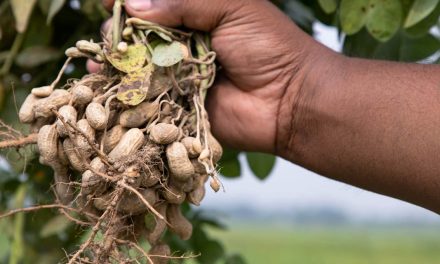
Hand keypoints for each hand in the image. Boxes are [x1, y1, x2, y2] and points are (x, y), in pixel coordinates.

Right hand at [95, 0, 334, 153]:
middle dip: (119, 36)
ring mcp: (180, 79)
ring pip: (140, 69)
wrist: (290, 99)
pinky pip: (149, 100)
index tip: (111, 6)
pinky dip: (125, 93)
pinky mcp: (181, 108)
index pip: (155, 9)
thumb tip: (132, 5)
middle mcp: (185, 48)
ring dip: (116, 64)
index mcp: (197, 18)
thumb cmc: (268, 46)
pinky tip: (103, 83)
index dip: (130, 7)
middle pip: (141, 39)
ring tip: (97, 61)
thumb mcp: (231, 8)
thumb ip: (183, 2)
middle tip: (109, 38)